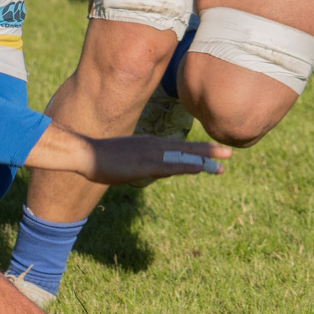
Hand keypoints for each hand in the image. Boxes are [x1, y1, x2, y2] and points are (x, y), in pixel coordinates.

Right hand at [79, 135, 227, 184]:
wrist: (84, 153)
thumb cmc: (99, 157)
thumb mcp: (124, 158)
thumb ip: (138, 161)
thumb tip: (147, 167)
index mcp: (148, 144)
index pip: (177, 147)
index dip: (197, 151)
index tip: (213, 153)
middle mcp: (153, 146)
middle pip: (185, 149)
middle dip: (208, 152)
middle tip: (229, 153)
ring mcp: (150, 154)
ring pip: (183, 156)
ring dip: (204, 159)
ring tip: (223, 162)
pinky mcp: (145, 164)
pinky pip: (172, 166)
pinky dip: (188, 166)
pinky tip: (201, 168)